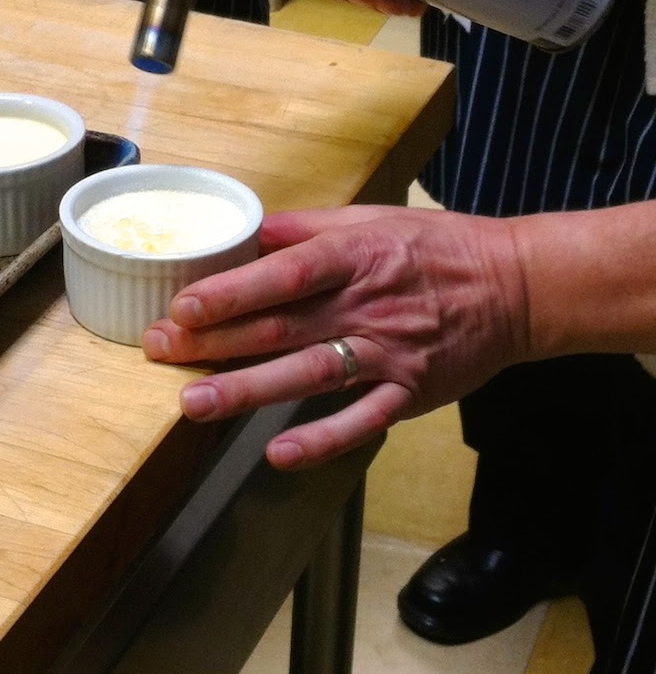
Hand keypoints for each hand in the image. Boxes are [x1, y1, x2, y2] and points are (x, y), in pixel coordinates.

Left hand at [143, 205, 529, 469]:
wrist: (516, 287)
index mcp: (356, 255)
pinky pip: (361, 422)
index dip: (231, 291)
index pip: (284, 274)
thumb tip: (245, 232)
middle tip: (157, 353)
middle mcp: (367, 305)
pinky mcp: (410, 393)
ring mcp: (389, 354)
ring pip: (309, 374)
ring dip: (248, 391)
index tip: (181, 306)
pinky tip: (278, 453)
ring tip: (193, 404)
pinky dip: (322, 441)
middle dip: (213, 342)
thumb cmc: (437, 248)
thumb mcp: (372, 220)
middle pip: (280, 327)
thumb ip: (305, 230)